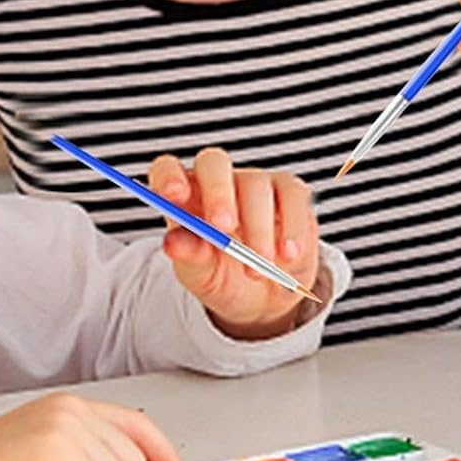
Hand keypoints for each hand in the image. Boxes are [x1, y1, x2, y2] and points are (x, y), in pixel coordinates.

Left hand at [148, 147, 320, 340]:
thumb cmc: (223, 278)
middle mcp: (218, 182)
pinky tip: (287, 256)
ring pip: (255, 185)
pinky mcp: (290, 192)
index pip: (168, 168)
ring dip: (257, 230)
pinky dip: (291, 227)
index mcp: (185, 197)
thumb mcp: (200, 276)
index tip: (173, 196)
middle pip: (213, 163)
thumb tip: (172, 243)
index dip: (168, 176)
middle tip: (223, 227)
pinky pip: (292, 195)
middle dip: (218, 193)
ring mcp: (255, 182)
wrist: (265, 297)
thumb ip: (189, 256)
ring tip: (256, 271)